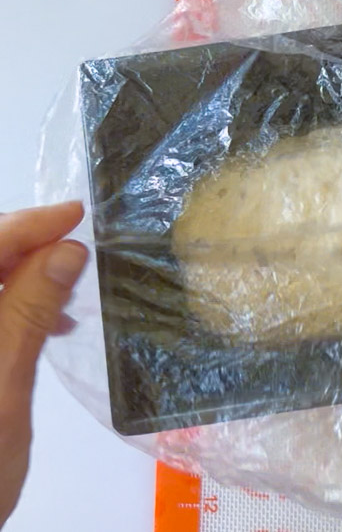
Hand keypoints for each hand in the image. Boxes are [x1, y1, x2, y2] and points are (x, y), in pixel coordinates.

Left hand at [0, 202, 87, 526]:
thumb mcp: (1, 386)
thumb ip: (25, 311)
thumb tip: (63, 251)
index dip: (26, 223)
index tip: (74, 215)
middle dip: (19, 247)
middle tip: (73, 250)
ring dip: (12, 278)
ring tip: (61, 296)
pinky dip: (2, 307)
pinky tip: (36, 324)